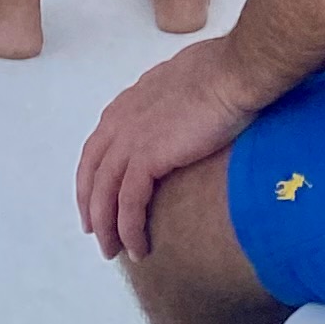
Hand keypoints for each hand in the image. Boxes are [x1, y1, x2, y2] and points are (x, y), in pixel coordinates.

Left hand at [77, 38, 262, 259]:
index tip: (95, 200)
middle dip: (91, 207)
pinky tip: (138, 247)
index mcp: (129, 102)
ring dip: (107, 227)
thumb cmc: (221, 72)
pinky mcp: (146, 157)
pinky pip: (128, 204)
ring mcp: (130, 138)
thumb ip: (168, 102)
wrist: (233, 73)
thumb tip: (178, 115)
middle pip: (92, 172)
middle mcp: (121, 120)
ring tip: (114, 251)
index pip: (98, 146)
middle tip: (98, 234)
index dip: (93, 177)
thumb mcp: (182, 83)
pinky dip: (129, 229)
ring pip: (105, 193)